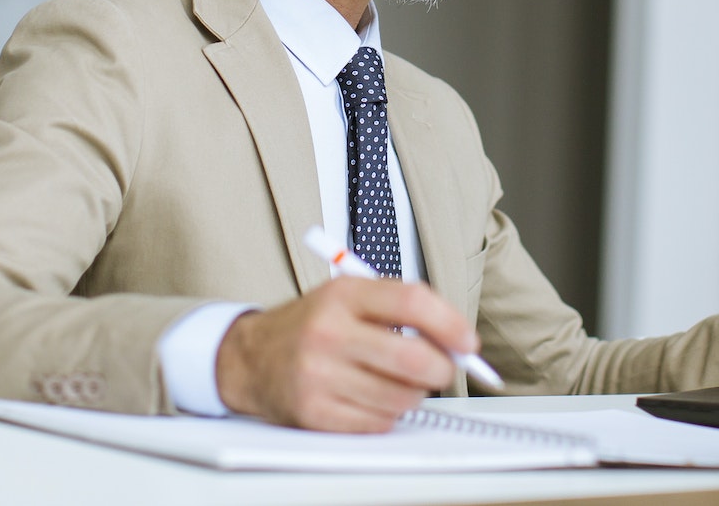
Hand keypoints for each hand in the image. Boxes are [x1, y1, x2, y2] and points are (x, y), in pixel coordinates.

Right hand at [215, 277, 476, 431]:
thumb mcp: (349, 296)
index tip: (467, 340)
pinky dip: (386, 414)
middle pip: (412, 358)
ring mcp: (320, 376)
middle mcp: (329, 333)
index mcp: (343, 295)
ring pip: (401, 397)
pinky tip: (370, 396)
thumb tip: (456, 339)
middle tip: (442, 367)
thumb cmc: (312, 325)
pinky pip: (378, 422)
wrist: (251, 358)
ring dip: (412, 394)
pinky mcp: (315, 413)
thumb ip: (401, 308)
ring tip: (394, 380)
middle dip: (441, 368)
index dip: (450, 323)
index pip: (411, 301)